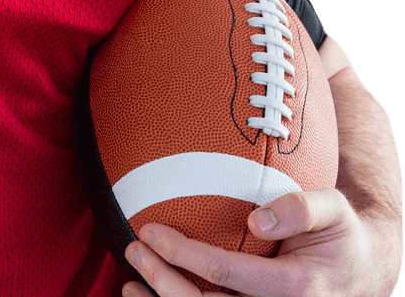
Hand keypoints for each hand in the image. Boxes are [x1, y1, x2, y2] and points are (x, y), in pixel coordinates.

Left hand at [121, 187, 399, 296]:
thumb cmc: (343, 234)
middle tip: (132, 249)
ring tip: (129, 286)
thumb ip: (301, 207)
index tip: (149, 230)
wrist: (366, 271)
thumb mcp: (335, 209)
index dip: (182, 253)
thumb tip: (257, 218)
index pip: (226, 273)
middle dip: (163, 281)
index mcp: (299, 288)